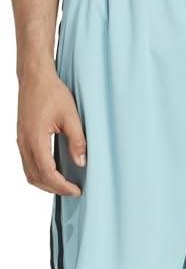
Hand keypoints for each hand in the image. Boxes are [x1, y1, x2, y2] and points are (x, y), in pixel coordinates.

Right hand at [17, 67, 85, 196]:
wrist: (34, 76)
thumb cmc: (51, 91)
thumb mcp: (71, 116)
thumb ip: (77, 140)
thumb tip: (81, 163)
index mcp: (35, 138)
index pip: (47, 172)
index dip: (62, 186)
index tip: (76, 190)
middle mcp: (24, 142)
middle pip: (36, 177)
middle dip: (55, 188)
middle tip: (73, 191)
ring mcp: (21, 141)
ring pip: (30, 173)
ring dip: (46, 183)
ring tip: (64, 185)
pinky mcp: (22, 138)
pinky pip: (27, 164)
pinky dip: (40, 174)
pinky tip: (54, 173)